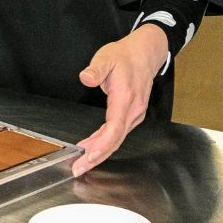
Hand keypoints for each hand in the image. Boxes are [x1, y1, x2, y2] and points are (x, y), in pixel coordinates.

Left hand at [72, 26, 167, 175]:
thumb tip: (86, 78)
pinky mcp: (133, 115)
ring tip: (81, 162)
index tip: (88, 156)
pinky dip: (105, 143)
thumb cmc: (124, 56)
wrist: (145, 53)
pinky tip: (92, 147)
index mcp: (125, 97)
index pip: (115, 128)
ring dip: (100, 152)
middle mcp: (133, 109)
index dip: (102, 145)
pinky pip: (118, 133)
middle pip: (115, 140)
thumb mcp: (106, 57)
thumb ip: (96, 69)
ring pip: (117, 139)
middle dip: (97, 158)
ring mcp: (135, 114)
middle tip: (78, 169)